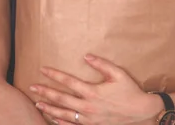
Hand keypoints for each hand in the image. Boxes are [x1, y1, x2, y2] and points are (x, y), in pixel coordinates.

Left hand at [29, 54, 162, 124]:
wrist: (142, 115)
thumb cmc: (130, 92)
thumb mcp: (118, 74)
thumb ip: (102, 64)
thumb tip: (86, 55)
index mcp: (93, 92)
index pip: (68, 82)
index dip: (54, 75)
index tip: (43, 69)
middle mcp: (88, 107)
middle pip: (61, 98)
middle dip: (45, 92)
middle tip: (32, 87)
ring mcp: (89, 119)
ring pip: (64, 114)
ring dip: (49, 108)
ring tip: (37, 103)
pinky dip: (61, 122)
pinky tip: (52, 118)